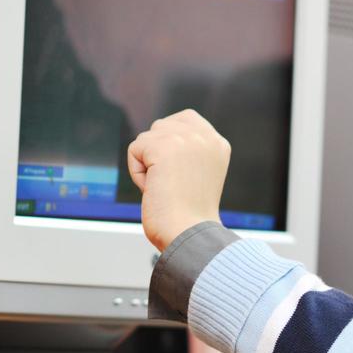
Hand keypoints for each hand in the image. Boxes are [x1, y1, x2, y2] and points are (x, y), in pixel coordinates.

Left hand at [126, 109, 231, 250]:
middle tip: (174, 184)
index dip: (171, 144)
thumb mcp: (199, 174)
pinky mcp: (164, 146)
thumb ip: (189, 151)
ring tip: (166, 187)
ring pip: (147, 139)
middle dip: (157, 155)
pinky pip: (135, 149)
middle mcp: (206, 136)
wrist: (190, 233)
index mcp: (218, 144)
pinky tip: (155, 188)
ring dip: (147, 165)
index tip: (178, 173)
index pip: (185, 120)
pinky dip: (137, 172)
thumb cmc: (190, 216)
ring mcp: (186, 139)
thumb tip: (158, 139)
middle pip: (161, 128)